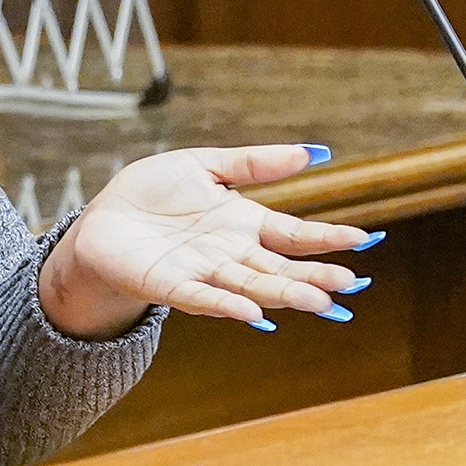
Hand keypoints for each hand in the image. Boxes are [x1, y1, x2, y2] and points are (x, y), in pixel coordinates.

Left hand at [36, 146, 373, 339]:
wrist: (102, 219)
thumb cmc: (152, 193)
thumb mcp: (204, 166)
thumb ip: (254, 163)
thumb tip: (312, 152)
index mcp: (243, 224)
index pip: (294, 234)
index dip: (326, 238)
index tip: (363, 239)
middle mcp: (231, 254)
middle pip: (280, 268)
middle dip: (314, 276)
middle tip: (350, 284)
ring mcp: (203, 273)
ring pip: (250, 287)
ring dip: (283, 296)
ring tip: (319, 302)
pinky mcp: (169, 285)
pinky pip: (201, 297)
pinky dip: (226, 305)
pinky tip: (253, 314)